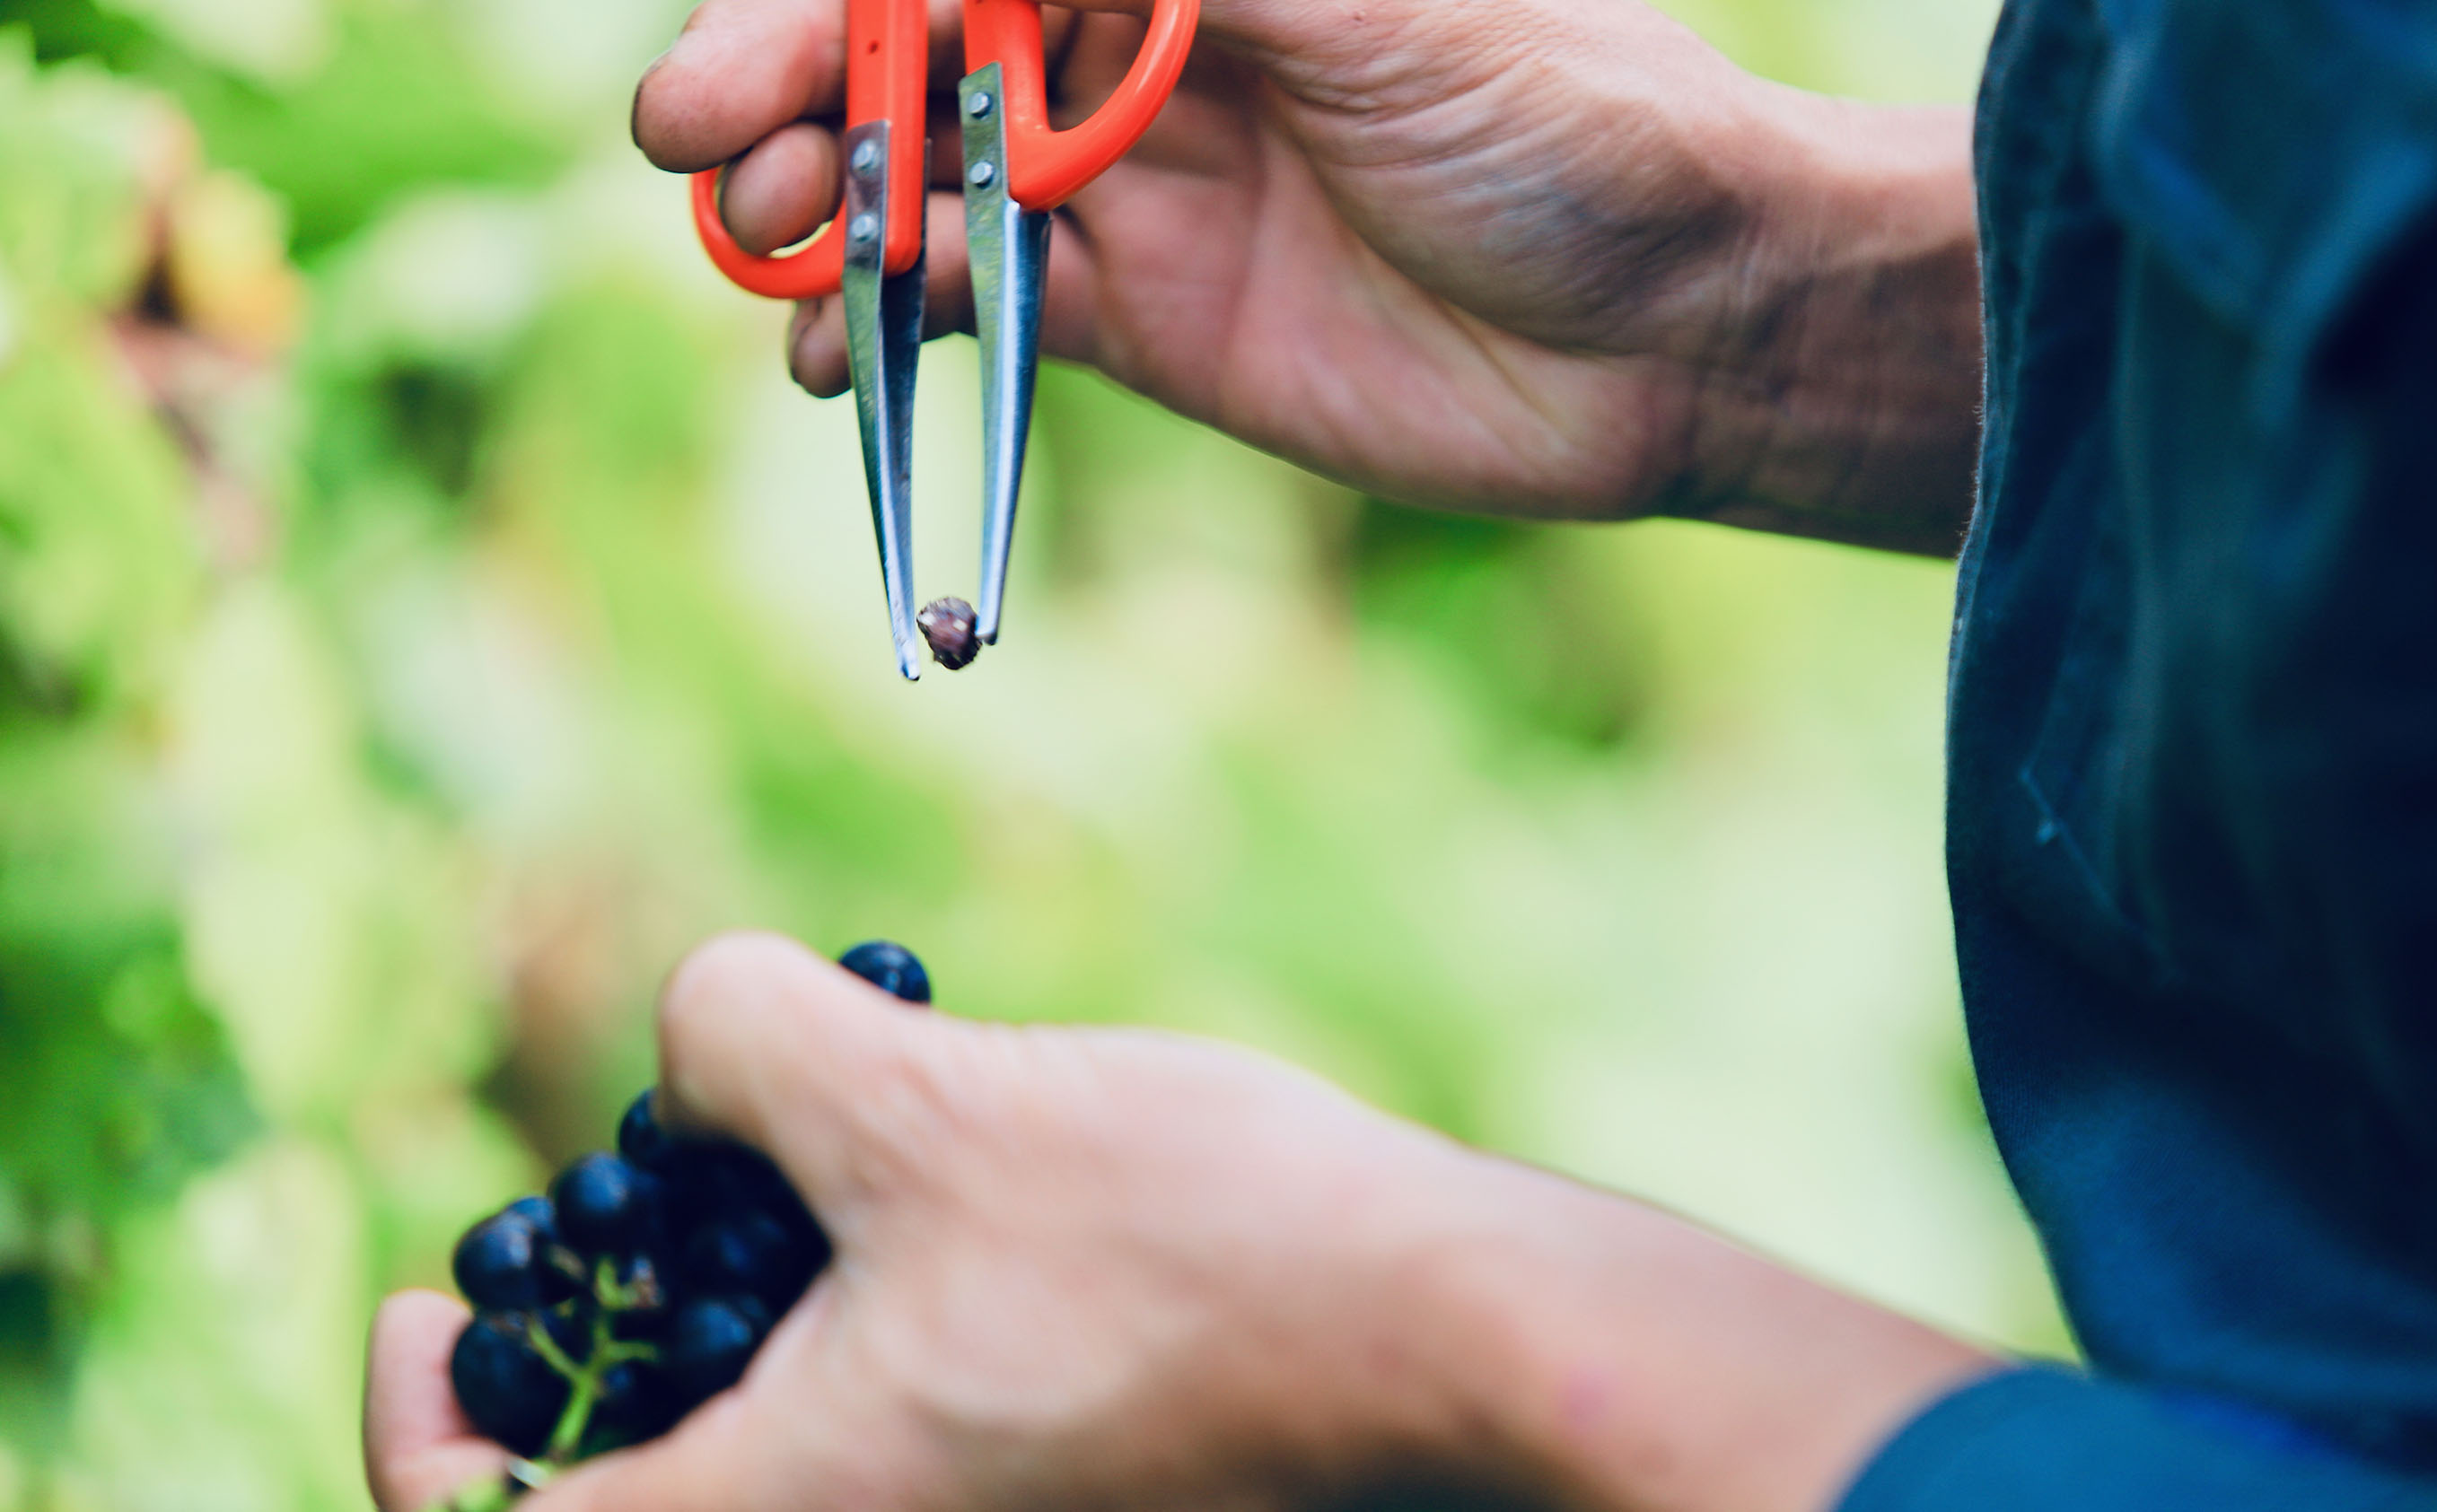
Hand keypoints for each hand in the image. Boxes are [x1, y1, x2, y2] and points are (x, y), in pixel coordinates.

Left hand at [367, 932, 1987, 1511]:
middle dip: (599, 1325)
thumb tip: (693, 1043)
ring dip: (741, 1291)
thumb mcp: (934, 1103)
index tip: (430, 1288)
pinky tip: (927, 1152)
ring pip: (770, 1432)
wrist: (1452, 1332)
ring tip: (799, 1127)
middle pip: (632, 1479)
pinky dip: (853, 1296)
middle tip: (630, 1182)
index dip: (414, 1421)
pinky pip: (880, 1410)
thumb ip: (742, 1043)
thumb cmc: (1204, 1251)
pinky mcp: (1043, 1476)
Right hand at [631, 0, 1980, 548]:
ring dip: (815, 204)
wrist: (1676, 329)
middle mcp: (1137, 41)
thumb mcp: (1369, 3)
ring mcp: (1130, 181)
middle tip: (693, 140)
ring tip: (760, 245)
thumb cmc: (1564, 116)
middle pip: (907, 44)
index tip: (751, 36)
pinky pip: (978, 310)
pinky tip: (831, 356)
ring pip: (915, 175)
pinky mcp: (1142, 320)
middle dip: (787, 81)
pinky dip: (889, 327)